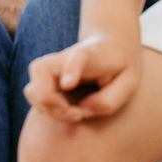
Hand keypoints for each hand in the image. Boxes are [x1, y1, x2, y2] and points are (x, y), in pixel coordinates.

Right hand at [24, 32, 140, 121]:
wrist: (109, 48)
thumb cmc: (119, 66)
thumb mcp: (128, 82)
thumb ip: (110, 99)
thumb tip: (83, 108)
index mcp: (89, 54)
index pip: (77, 58)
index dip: (71, 69)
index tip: (69, 83)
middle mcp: (62, 58)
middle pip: (40, 76)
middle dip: (53, 104)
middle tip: (79, 114)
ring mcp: (50, 69)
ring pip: (32, 92)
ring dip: (52, 111)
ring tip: (77, 113)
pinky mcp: (45, 81)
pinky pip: (37, 101)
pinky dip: (52, 112)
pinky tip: (72, 111)